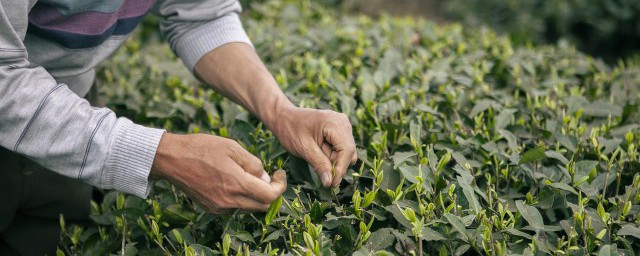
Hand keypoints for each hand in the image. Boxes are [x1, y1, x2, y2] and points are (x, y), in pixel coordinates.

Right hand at [150, 133, 285, 213]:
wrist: (171, 159)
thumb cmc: (202, 149)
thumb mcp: (233, 147)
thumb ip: (253, 164)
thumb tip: (264, 177)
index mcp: (236, 184)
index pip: (270, 196)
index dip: (280, 186)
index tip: (280, 175)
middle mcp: (229, 201)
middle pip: (261, 205)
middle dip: (270, 192)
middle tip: (270, 176)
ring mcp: (219, 207)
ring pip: (247, 206)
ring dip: (254, 194)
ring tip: (247, 174)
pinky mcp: (210, 208)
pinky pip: (233, 206)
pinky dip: (240, 196)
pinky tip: (232, 180)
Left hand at [267, 106, 356, 187]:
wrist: (284, 118)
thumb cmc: (291, 130)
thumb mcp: (304, 149)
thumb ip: (319, 165)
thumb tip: (330, 182)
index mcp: (334, 123)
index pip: (347, 150)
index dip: (341, 169)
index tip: (331, 184)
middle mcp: (342, 122)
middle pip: (349, 152)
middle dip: (335, 163)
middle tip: (317, 164)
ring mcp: (342, 125)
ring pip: (347, 152)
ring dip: (333, 159)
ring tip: (316, 153)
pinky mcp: (340, 130)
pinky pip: (342, 148)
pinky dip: (332, 154)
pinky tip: (319, 150)